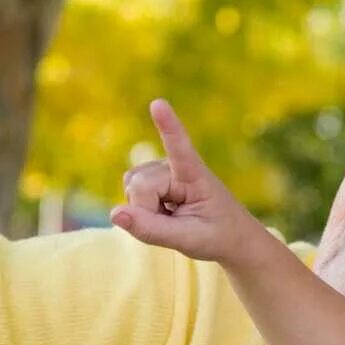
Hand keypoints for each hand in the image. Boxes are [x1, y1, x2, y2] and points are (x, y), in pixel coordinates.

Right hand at [110, 99, 262, 264]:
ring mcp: (160, 170)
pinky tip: (162, 213)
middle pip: (140, 187)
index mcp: (196, 175)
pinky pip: (129, 194)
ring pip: (131, 189)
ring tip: (174, 216)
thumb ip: (151, 229)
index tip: (159, 104)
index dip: (168, 127)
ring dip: (145, 211)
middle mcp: (175, 165)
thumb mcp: (188, 240)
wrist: (230, 236)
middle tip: (178, 223)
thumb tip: (114, 214)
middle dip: (148, 212)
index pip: (180, 148)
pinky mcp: (150, 177)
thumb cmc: (217, 236)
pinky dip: (141, 210)